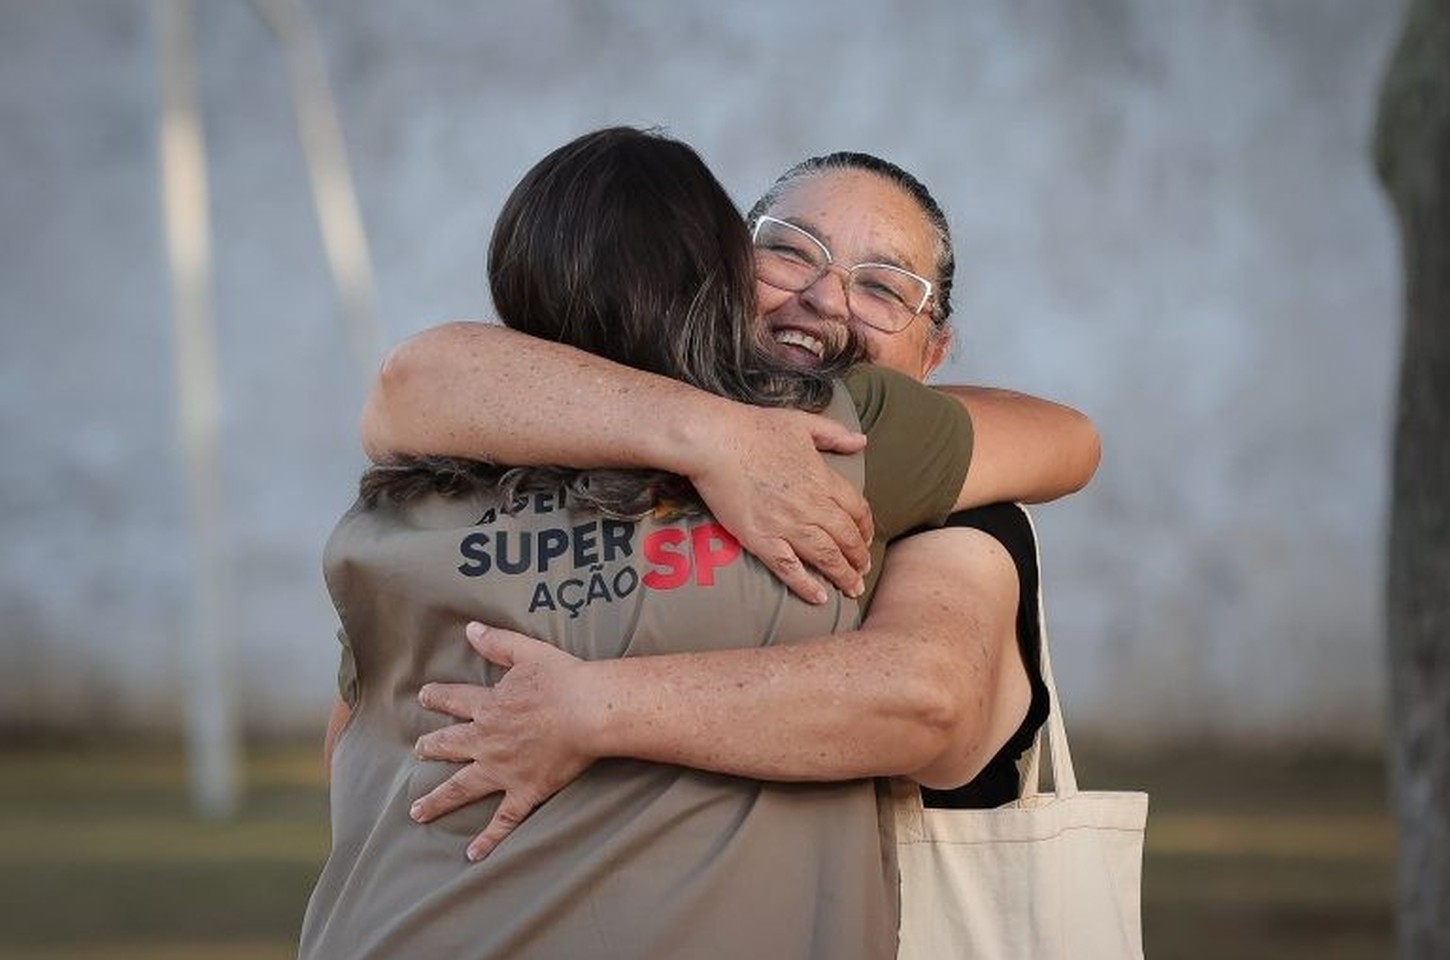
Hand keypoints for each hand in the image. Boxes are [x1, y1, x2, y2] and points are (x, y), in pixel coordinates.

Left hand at [411, 623, 593, 861]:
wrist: (587, 711)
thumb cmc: (563, 680)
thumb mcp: (527, 652)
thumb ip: (496, 642)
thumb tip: (470, 629)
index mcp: (489, 706)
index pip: (456, 700)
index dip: (438, 697)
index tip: (424, 697)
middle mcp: (487, 740)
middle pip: (451, 744)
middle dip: (432, 747)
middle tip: (418, 750)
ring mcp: (503, 770)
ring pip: (462, 787)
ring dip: (438, 800)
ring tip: (418, 811)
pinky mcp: (524, 792)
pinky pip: (502, 821)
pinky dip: (488, 839)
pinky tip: (472, 856)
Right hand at [686, 406, 873, 602]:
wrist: (715, 440)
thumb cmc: (755, 427)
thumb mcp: (802, 422)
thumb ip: (834, 434)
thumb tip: (861, 441)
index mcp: (822, 478)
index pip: (856, 510)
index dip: (864, 527)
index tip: (866, 538)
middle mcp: (810, 505)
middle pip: (846, 538)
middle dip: (859, 558)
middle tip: (863, 571)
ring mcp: (786, 525)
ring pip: (825, 557)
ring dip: (843, 575)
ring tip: (852, 589)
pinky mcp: (760, 539)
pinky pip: (789, 569)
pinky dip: (807, 585)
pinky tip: (820, 597)